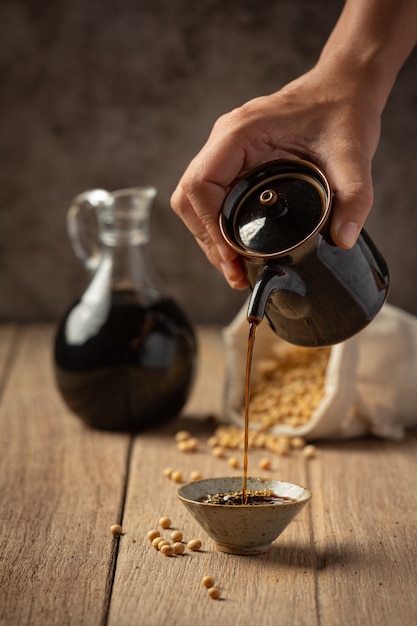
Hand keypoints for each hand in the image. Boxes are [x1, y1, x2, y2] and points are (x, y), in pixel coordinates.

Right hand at [171, 64, 381, 288]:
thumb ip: (353, 198)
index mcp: (240, 133)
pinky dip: (217, 225)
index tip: (231, 255)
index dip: (209, 226)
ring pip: (195, 201)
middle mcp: (224, 140)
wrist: (344, 89)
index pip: (200, 184)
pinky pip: (211, 197)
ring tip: (234, 268)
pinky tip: (236, 247)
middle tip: (234, 271)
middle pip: (190, 199)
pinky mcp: (234, 161)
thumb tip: (343, 239)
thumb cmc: (343, 113)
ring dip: (209, 237)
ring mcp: (226, 150)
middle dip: (207, 240)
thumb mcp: (353, 156)